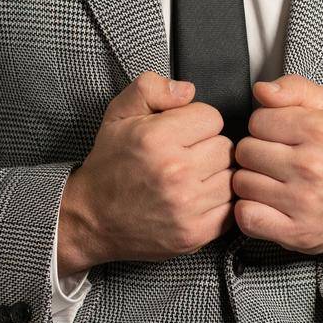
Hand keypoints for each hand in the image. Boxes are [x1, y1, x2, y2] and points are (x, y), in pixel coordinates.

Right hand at [57, 71, 235, 274]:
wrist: (91, 219)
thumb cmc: (109, 165)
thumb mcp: (118, 114)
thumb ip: (151, 88)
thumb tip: (188, 90)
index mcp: (157, 139)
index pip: (212, 118)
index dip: (197, 122)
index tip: (182, 133)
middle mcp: (175, 172)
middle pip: (225, 147)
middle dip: (208, 147)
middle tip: (186, 156)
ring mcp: (186, 206)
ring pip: (231, 177)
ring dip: (215, 175)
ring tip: (190, 177)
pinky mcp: (194, 234)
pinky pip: (231, 208)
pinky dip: (218, 203)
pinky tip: (196, 198)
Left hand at [232, 75, 322, 256]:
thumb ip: (295, 89)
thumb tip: (261, 89)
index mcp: (321, 131)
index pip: (258, 120)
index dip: (266, 126)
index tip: (281, 136)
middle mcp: (312, 166)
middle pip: (246, 151)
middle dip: (257, 153)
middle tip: (277, 159)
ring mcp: (302, 202)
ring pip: (241, 183)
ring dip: (252, 181)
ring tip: (273, 181)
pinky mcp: (294, 232)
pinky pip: (246, 215)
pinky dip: (250, 210)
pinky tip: (266, 203)